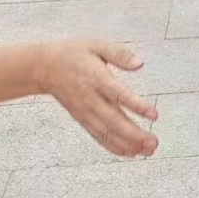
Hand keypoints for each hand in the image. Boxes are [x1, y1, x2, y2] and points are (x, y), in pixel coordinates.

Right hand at [38, 40, 158, 157]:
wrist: (44, 68)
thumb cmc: (73, 54)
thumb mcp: (97, 44)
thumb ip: (120, 53)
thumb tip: (140, 63)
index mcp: (97, 78)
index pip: (119, 95)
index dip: (137, 106)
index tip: (154, 115)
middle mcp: (91, 99)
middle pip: (114, 121)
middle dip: (135, 134)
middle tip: (154, 143)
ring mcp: (86, 112)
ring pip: (107, 133)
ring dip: (128, 144)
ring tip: (148, 151)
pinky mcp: (82, 119)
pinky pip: (98, 136)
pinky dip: (114, 146)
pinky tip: (130, 153)